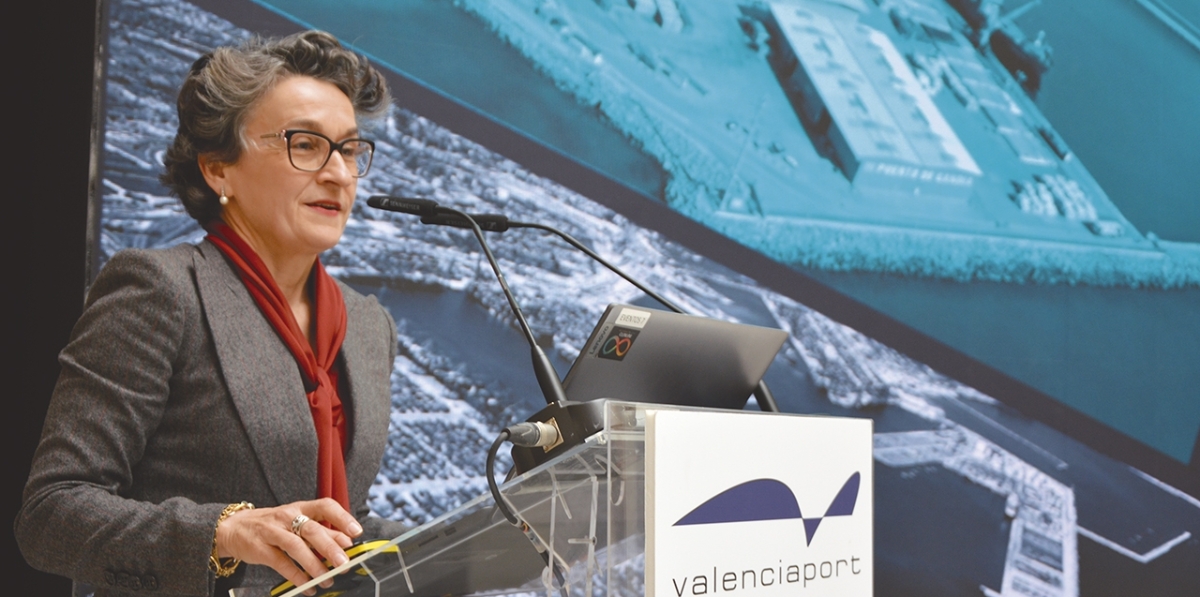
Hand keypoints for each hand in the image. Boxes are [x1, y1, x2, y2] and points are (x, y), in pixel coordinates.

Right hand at [215, 498, 363, 594]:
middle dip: (330, 547)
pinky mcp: (260, 548)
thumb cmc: (272, 525)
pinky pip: (280, 562)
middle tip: (343, 563)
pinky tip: (306, 585)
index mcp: (300, 508)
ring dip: (314, 564)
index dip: (342, 518)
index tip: (356, 532)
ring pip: (296, 546)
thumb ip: (320, 531)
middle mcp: (287, 516)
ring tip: (327, 578)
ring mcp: (272, 532)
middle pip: (312, 529)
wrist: (233, 528)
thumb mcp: (296, 523)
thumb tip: (346, 542)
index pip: (325, 506)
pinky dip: (295, 575)